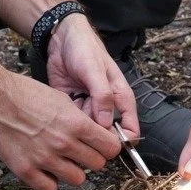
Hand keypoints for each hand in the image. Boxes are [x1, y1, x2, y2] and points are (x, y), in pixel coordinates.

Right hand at [0, 68, 121, 189]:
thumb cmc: (27, 94)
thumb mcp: (63, 100)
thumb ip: (81, 119)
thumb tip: (96, 133)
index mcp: (76, 124)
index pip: (111, 147)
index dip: (109, 147)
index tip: (103, 146)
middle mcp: (64, 143)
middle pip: (98, 165)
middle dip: (92, 158)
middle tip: (81, 152)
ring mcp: (45, 159)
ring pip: (78, 180)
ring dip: (73, 171)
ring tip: (62, 161)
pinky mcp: (26, 170)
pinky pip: (50, 189)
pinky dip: (50, 182)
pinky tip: (45, 171)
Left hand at [45, 14, 138, 137]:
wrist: (61, 39)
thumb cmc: (85, 49)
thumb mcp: (95, 71)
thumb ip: (102, 96)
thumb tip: (107, 125)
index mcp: (120, 97)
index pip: (130, 126)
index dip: (125, 141)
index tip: (113, 150)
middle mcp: (107, 105)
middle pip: (107, 132)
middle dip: (97, 139)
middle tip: (83, 140)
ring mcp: (89, 106)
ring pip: (89, 129)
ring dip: (80, 132)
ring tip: (69, 128)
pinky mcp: (73, 105)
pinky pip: (73, 121)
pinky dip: (68, 124)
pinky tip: (60, 121)